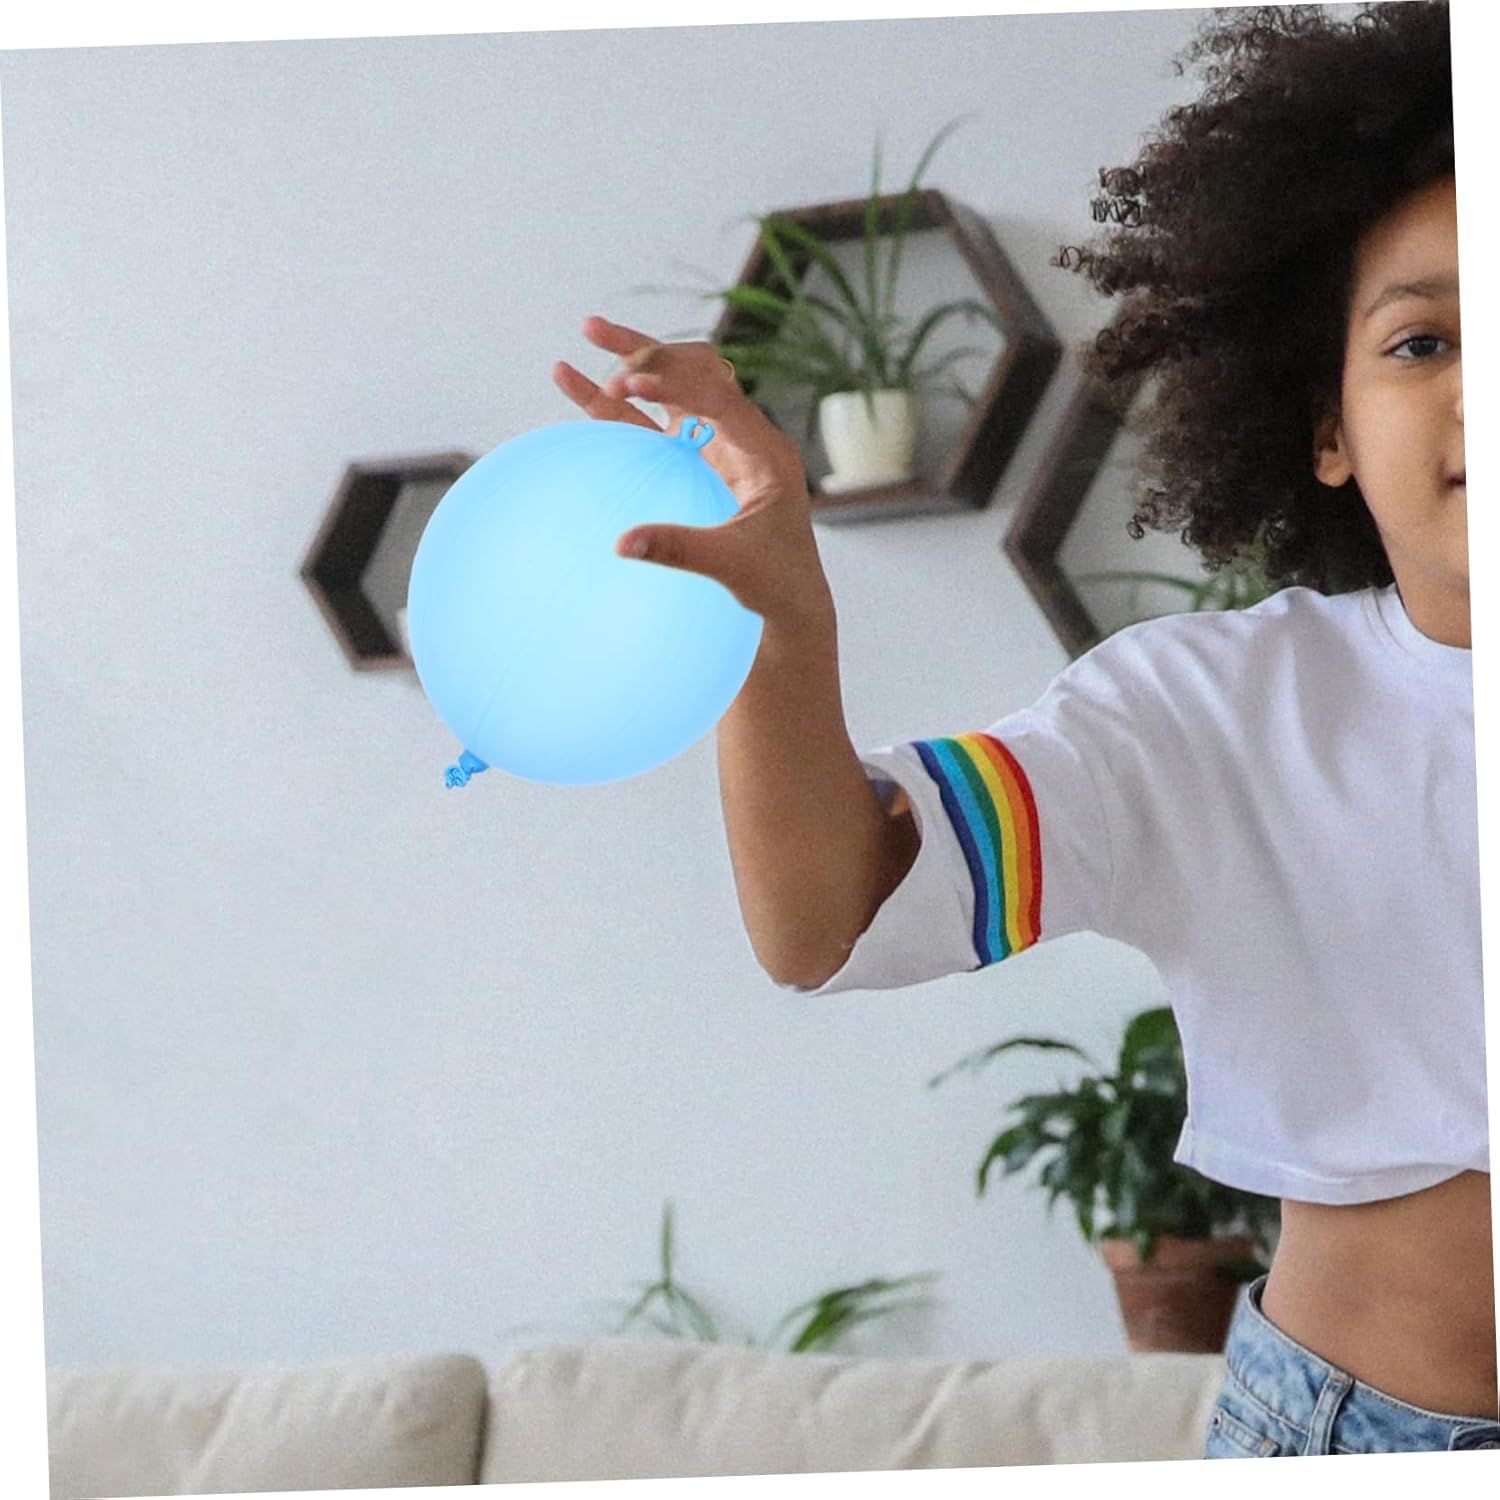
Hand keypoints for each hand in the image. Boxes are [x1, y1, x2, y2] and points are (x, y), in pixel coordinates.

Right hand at [553, 316, 833, 625]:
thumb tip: (621, 543)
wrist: (792, 601)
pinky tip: (585, 389)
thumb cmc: (776, 583)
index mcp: (766, 453)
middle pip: (695, 372)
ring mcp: (721, 445)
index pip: (719, 399)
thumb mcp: (731, 567)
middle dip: (648, 349)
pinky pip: (659, 424)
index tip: (630, 382)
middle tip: (593, 332)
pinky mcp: (700, 460)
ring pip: (675, 388)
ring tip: (586, 331)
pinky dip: (626, 406)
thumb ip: (679, 550)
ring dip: (634, 361)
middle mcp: (745, 437)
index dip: (674, 382)